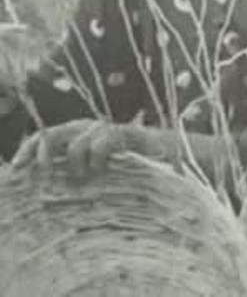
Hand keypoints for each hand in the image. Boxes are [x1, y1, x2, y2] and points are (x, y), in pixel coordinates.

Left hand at [11, 119, 157, 178]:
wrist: (164, 155)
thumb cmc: (127, 166)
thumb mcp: (92, 169)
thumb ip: (71, 171)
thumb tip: (42, 186)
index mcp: (75, 133)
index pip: (41, 137)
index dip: (26, 151)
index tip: (15, 170)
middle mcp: (86, 127)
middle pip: (50, 136)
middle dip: (42, 157)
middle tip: (43, 177)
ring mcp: (104, 128)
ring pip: (75, 145)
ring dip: (76, 166)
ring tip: (84, 178)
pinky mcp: (123, 133)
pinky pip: (100, 146)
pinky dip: (97, 161)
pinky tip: (102, 170)